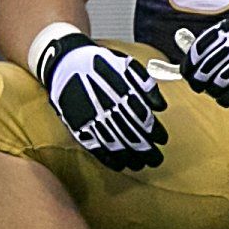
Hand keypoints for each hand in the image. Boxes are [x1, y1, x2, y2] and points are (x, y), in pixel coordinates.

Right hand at [37, 30, 166, 170]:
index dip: (154, 132)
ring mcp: (92, 119)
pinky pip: (96, 147)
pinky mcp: (79, 127)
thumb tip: (160, 106)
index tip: (162, 139)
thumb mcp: (127, 65)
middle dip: (147, 150)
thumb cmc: (99, 63)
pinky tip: (119, 165)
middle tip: (156, 160)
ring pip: (116, 145)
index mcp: (122, 93)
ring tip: (141, 165)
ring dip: (130, 157)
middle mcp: (108, 108)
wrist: (65, 62)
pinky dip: (108, 159)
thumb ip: (146, 85)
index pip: (143, 118)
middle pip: (132, 135)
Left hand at [176, 9, 228, 104]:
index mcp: (228, 31)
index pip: (197, 53)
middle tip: (198, 84)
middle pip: (202, 72)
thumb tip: (193, 47)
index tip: (187, 71)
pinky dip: (224, 99)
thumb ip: (219, 35)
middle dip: (196, 81)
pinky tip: (226, 97)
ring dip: (211, 90)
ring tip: (214, 90)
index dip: (188, 65)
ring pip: (215, 86)